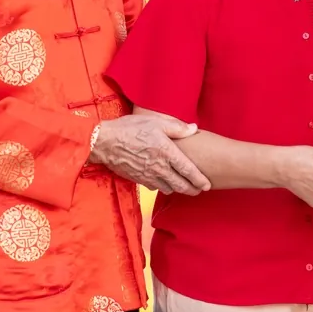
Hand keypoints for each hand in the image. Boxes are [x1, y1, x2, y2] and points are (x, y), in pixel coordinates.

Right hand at [89, 115, 210, 195]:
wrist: (104, 142)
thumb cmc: (131, 128)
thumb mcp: (156, 121)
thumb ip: (177, 127)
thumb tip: (194, 128)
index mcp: (166, 153)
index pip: (188, 171)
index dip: (200, 180)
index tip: (208, 185)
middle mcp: (159, 168)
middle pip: (181, 186)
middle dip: (192, 189)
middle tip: (199, 190)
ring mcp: (148, 176)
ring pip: (168, 189)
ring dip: (177, 189)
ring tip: (182, 185)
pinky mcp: (138, 179)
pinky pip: (154, 187)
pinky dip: (161, 186)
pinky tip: (162, 181)